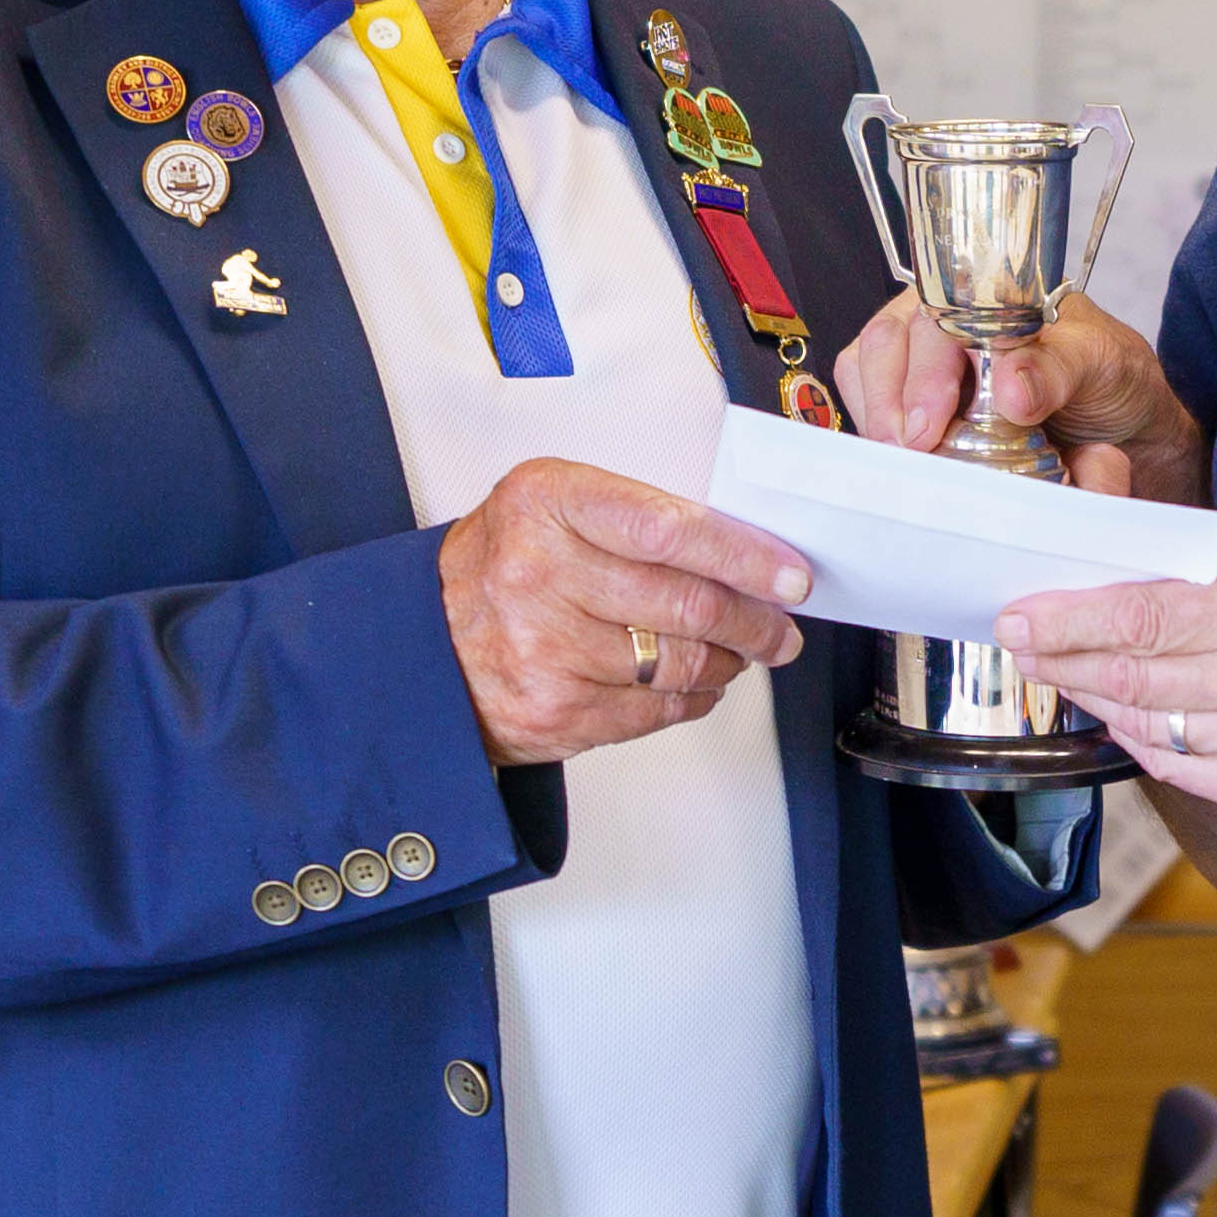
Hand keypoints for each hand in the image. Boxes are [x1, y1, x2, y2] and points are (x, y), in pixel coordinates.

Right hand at [440, 459, 811, 768]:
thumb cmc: (505, 564)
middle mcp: (540, 574)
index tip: (791, 576)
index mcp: (548, 504)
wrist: (425, 642)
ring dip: (728, 662)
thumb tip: (745, 554)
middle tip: (780, 626)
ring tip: (739, 652)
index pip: (673, 530)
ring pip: (681, 663)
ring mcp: (545, 650)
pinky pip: (656, 711)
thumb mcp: (555, 507)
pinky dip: (692, 698)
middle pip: (688, 604)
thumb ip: (638, 519)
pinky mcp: (555, 712)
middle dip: (755, 621)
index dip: (746, 557)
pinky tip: (696, 683)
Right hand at [836, 289, 1204, 502]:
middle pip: (887, 342)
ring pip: (865, 372)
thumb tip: (1011, 387)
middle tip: (909, 451)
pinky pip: (872, 408)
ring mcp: (922, 360)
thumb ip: (1059, 370)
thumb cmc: (1108, 382)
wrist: (1119, 429)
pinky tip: (900, 465)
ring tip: (901, 464)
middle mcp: (945, 320)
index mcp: (987, 294)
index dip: (924, 369)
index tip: (928, 424)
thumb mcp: (1102, 367)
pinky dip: (876, 434)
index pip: (932, 312)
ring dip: (876, 419)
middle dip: (888, 400)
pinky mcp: (913, 403)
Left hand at [996, 540, 1216, 818]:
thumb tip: (1110, 560)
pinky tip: (1121, 713)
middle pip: (1134, 675)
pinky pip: (1176, 764)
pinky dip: (1137, 738)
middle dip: (1063, 658)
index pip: (1147, 615)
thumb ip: (1207, 563)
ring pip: (1147, 724)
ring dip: (1093, 697)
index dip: (1070, 620)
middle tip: (1021, 642)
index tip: (1019, 616)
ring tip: (1065, 671)